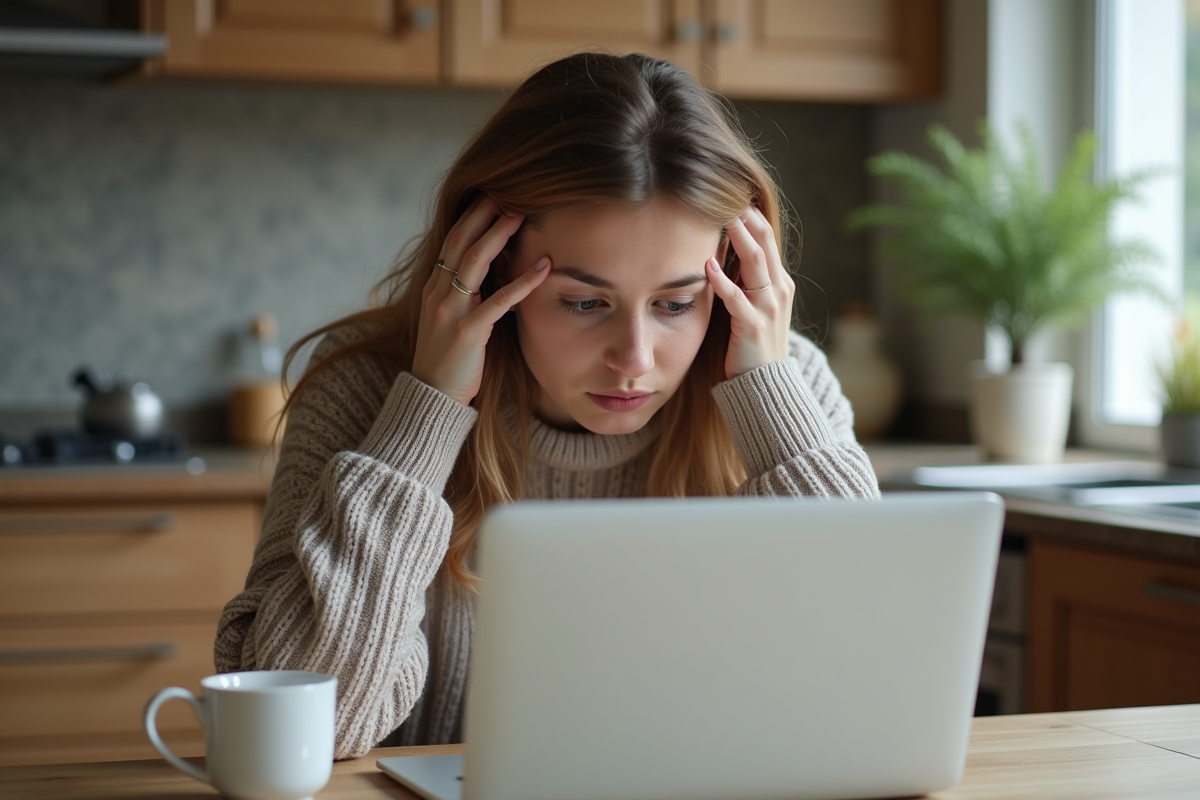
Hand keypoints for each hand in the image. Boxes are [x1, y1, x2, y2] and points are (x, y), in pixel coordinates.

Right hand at [411, 196, 550, 404]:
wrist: (432, 396)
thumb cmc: (451, 360)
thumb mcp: (452, 319)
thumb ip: (467, 294)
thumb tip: (494, 271)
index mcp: (434, 287)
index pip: (453, 240)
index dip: (473, 215)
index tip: (494, 195)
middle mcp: (438, 292)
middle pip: (461, 240)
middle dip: (484, 213)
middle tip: (508, 190)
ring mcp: (449, 311)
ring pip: (474, 262)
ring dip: (499, 235)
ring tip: (522, 215)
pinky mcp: (466, 332)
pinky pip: (498, 301)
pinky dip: (522, 282)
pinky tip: (543, 268)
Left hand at [705, 206, 794, 379]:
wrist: (765, 386)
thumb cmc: (751, 346)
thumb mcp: (752, 307)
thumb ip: (742, 282)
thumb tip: (718, 253)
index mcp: (778, 283)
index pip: (766, 238)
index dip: (750, 215)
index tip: (729, 195)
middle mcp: (778, 290)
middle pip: (764, 242)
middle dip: (745, 217)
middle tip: (724, 194)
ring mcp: (768, 307)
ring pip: (755, 262)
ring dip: (737, 237)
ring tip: (721, 217)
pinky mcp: (752, 326)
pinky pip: (737, 298)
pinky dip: (722, 280)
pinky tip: (707, 265)